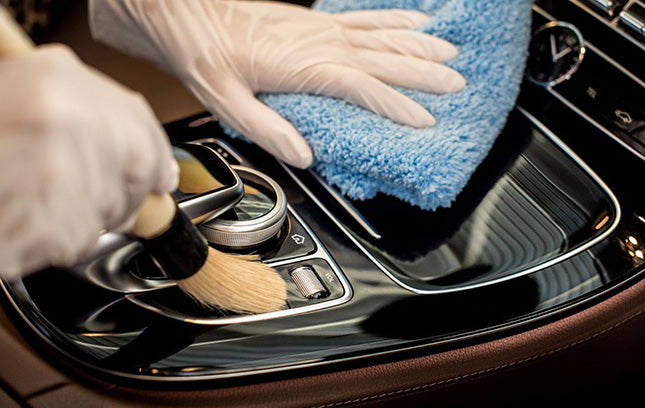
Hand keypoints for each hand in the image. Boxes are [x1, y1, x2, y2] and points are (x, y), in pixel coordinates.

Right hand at [0, 44, 178, 277]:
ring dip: (77, 218)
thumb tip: (137, 149)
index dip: (155, 156)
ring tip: (26, 201)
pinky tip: (17, 219)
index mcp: (57, 77)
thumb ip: (81, 116)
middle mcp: (68, 117)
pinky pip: (77, 240)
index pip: (140, 123)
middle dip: (120, 194)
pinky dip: (52, 240)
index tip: (160, 176)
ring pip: (108, 212)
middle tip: (77, 197)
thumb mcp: (15, 99)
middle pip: (136, 171)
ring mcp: (63, 169)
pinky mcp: (54, 219)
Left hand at [89, 0, 465, 167]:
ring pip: (381, 35)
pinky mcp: (317, 20)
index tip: (424, 118)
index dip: (395, 103)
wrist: (188, 12)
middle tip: (456, 84)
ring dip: (417, 44)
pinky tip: (417, 21)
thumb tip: (303, 155)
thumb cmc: (205, 54)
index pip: (360, 86)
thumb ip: (266, 129)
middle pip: (382, 58)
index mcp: (302, 67)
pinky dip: (395, 20)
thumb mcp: (226, 101)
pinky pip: (365, 19)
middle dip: (422, 72)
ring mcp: (321, 27)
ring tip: (450, 53)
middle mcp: (319, 43)